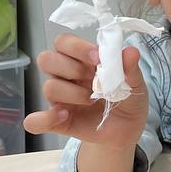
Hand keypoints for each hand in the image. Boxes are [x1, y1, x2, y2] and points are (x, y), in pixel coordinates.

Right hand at [23, 33, 147, 148]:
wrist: (128, 129)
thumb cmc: (127, 99)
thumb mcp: (135, 83)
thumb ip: (130, 68)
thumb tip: (131, 51)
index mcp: (82, 60)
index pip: (63, 42)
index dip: (76, 47)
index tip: (97, 58)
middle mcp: (66, 76)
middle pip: (46, 59)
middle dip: (71, 68)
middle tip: (94, 80)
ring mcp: (59, 99)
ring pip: (48, 86)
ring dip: (73, 94)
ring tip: (92, 101)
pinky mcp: (56, 122)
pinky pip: (34, 121)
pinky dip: (44, 119)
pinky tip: (64, 116)